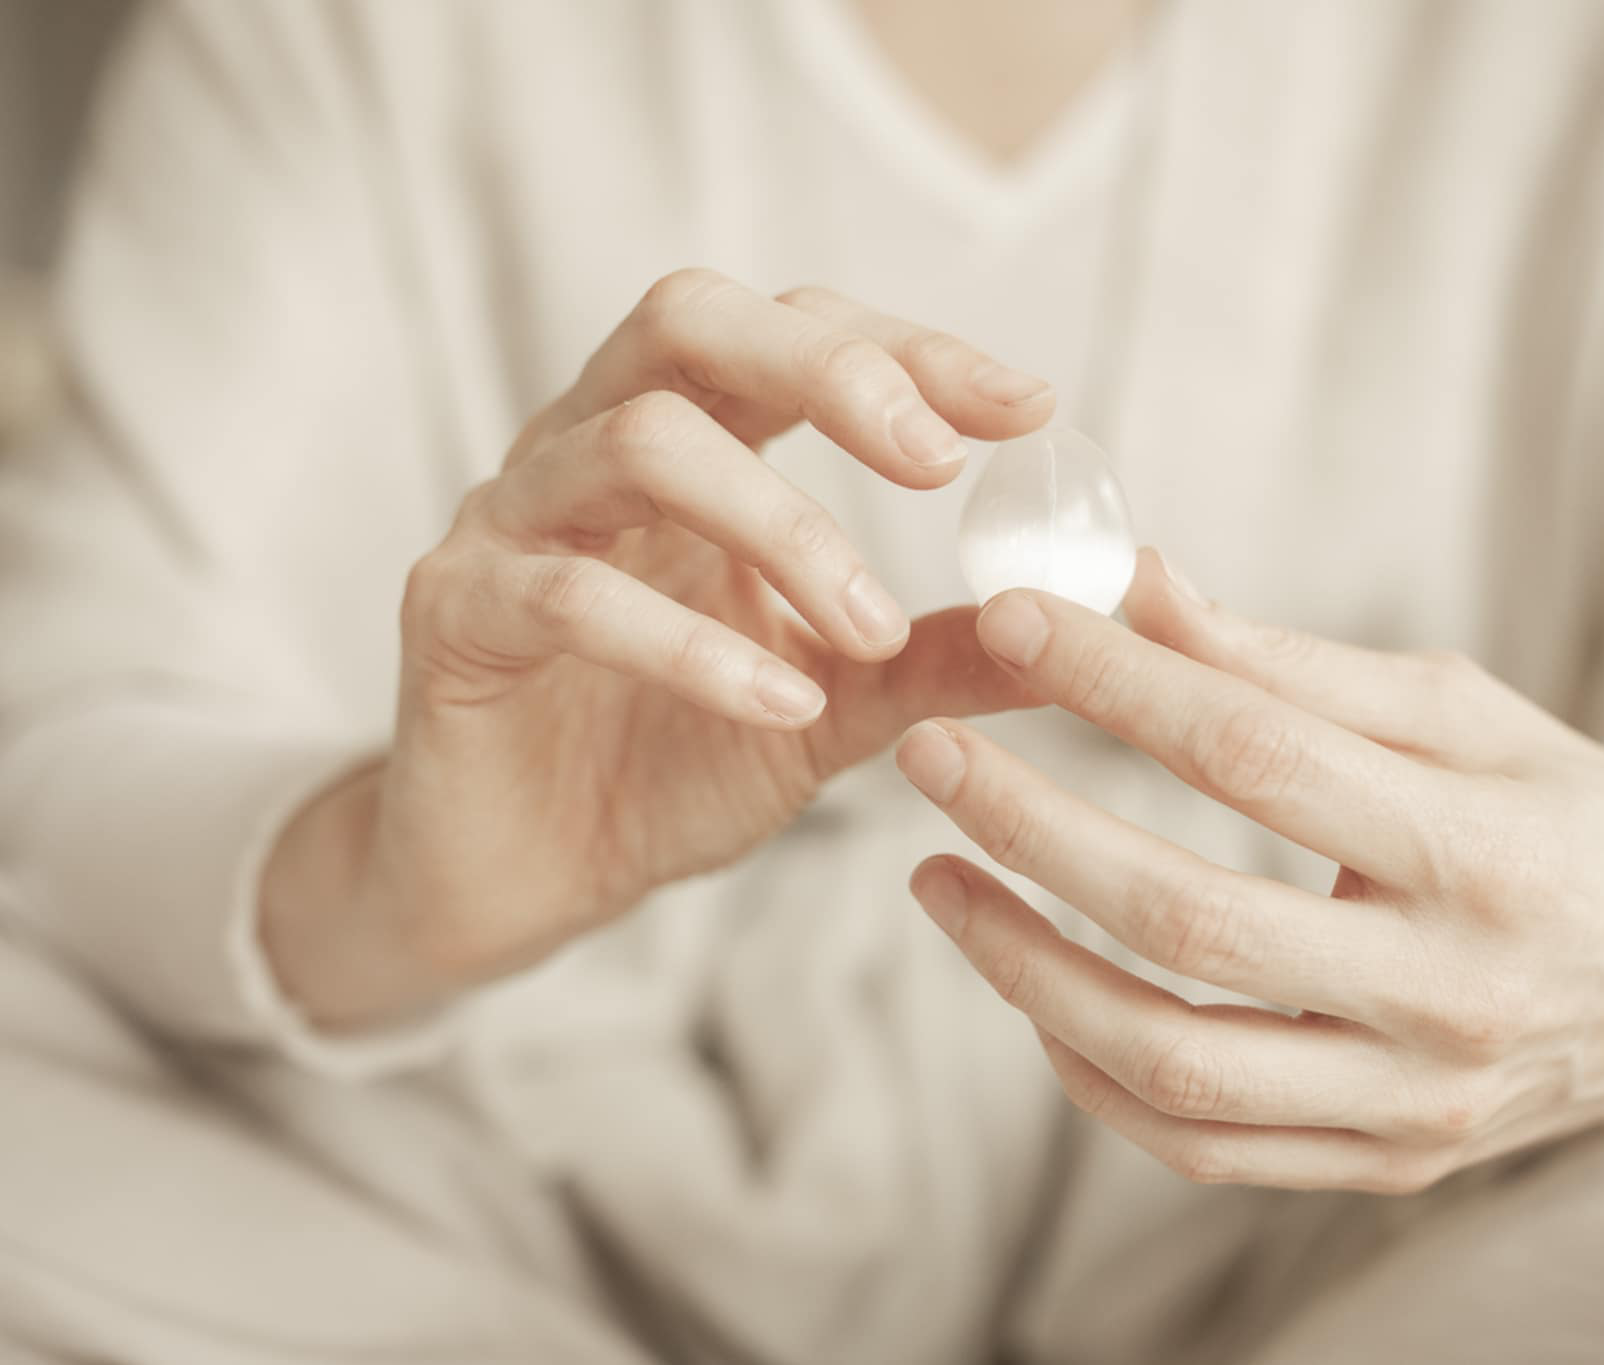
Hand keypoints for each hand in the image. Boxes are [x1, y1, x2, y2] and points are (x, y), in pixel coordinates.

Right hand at [262, 272, 1049, 1026]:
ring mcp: (512, 519)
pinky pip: (571, 595)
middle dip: (830, 374)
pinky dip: (691, 646)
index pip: (795, 333)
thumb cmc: (673, 762)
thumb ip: (941, 656)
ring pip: (637, 443)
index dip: (909, 353)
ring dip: (779, 528)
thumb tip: (1089, 618)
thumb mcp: (836, 707)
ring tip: (869, 626)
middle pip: (691, 322)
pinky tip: (778, 708)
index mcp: (690, 444)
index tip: (1029, 407)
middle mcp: (590, 449)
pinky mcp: (457, 612)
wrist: (524, 877)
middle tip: (938, 464)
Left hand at [897, 550, 1603, 1192]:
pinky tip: (1034, 992)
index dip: (1120, 684)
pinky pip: (1200, 1147)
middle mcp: (1453, 993)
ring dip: (1025, 968)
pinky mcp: (1387, 1162)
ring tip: (941, 878)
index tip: (1014, 622)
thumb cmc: (1575, 815)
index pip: (1258, 757)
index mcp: (1487, 849)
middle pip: (1189, 920)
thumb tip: (1138, 590)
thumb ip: (1294, 665)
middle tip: (930, 755)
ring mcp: (1418, 1101)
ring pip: (1174, 1061)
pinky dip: (1092, 1074)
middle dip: (1031, 828)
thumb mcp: (1468, 711)